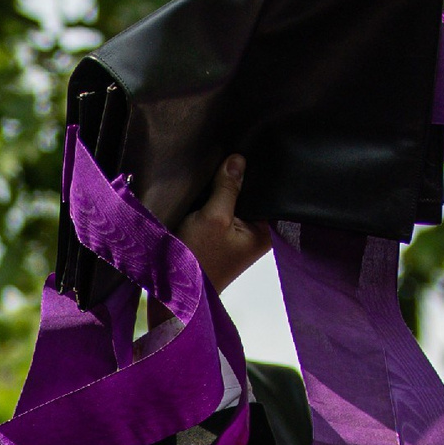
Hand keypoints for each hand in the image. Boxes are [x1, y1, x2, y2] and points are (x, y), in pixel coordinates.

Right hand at [180, 154, 269, 294]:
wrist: (172, 292)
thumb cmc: (197, 261)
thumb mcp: (213, 217)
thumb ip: (228, 187)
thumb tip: (237, 159)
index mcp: (266, 232)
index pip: (272, 192)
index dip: (260, 172)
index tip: (250, 152)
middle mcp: (257, 234)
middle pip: (253, 196)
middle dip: (241, 181)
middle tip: (231, 159)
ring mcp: (238, 237)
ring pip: (237, 203)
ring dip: (226, 192)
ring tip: (219, 173)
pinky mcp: (221, 238)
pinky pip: (223, 212)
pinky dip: (216, 203)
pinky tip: (208, 192)